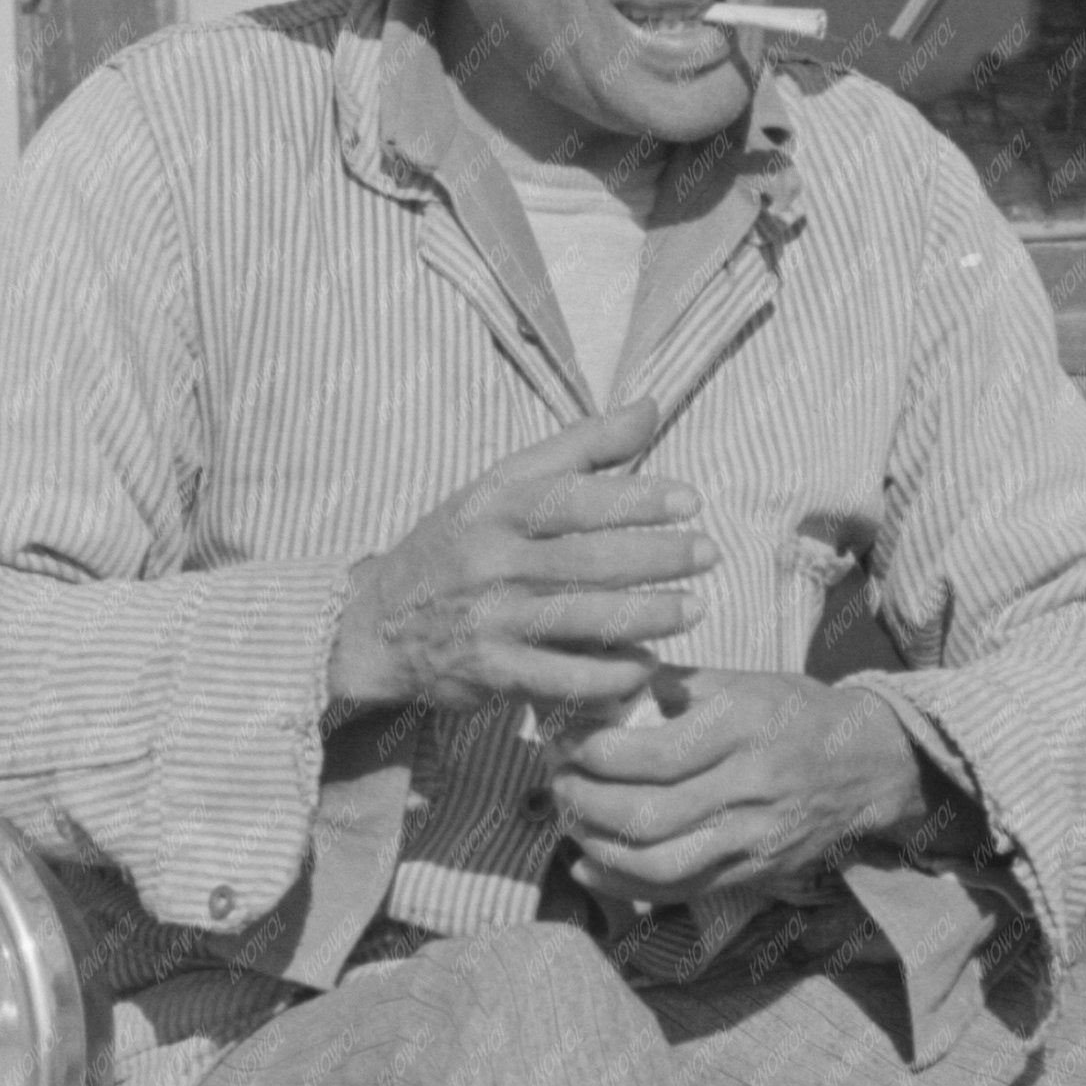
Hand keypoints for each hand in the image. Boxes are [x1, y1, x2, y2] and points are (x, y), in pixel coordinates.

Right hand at [329, 397, 717, 714]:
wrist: (377, 625)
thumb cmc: (457, 546)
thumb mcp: (503, 485)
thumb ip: (580, 448)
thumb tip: (651, 407)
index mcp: (496, 507)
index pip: (573, 498)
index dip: (636, 498)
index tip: (690, 501)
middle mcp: (492, 561)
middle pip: (587, 560)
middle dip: (657, 557)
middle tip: (709, 553)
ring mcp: (491, 620)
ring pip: (581, 619)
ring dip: (646, 616)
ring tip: (696, 610)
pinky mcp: (491, 673)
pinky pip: (561, 678)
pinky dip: (607, 674)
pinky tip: (646, 663)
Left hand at [549, 669, 932, 907]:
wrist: (868, 764)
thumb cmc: (795, 713)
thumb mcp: (743, 681)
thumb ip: (674, 686)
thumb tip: (601, 680)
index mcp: (745, 726)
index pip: (654, 755)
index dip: (595, 755)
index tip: (562, 741)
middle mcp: (752, 785)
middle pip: (649, 815)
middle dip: (587, 803)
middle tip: (557, 783)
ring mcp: (755, 836)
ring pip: (660, 862)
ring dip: (599, 849)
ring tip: (570, 822)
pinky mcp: (754, 871)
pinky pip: (680, 889)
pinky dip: (625, 883)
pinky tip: (588, 867)